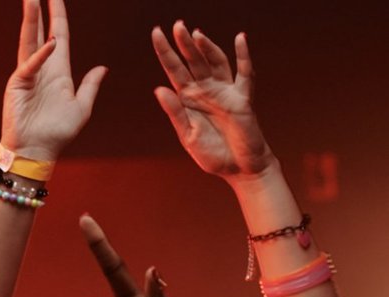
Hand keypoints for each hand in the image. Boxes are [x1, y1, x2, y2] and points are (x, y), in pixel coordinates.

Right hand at [0, 0, 106, 161]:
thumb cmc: (58, 134)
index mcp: (58, 71)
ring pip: (29, 40)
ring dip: (31, 20)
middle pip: (40, 31)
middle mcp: (41, 68)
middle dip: (40, 10)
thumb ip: (90, 85)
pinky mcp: (17, 85)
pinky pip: (30, 64)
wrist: (37, 152)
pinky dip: (40, 54)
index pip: (59, 35)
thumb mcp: (82, 107)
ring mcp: (27, 75)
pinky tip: (50, 42)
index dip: (58, 15)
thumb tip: (102, 67)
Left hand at [152, 23, 273, 181]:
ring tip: (196, 33)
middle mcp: (205, 91)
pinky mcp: (242, 98)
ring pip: (215, 62)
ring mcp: (224, 92)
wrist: (238, 168)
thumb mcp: (188, 136)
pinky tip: (240, 38)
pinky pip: (244, 73)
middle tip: (177, 25)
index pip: (173, 70)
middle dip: (184, 44)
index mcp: (188, 99)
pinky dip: (243, 55)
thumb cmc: (212, 154)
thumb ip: (175, 113)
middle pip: (193, 62)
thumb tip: (158, 88)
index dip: (165, 52)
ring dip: (207, 47)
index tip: (156, 33)